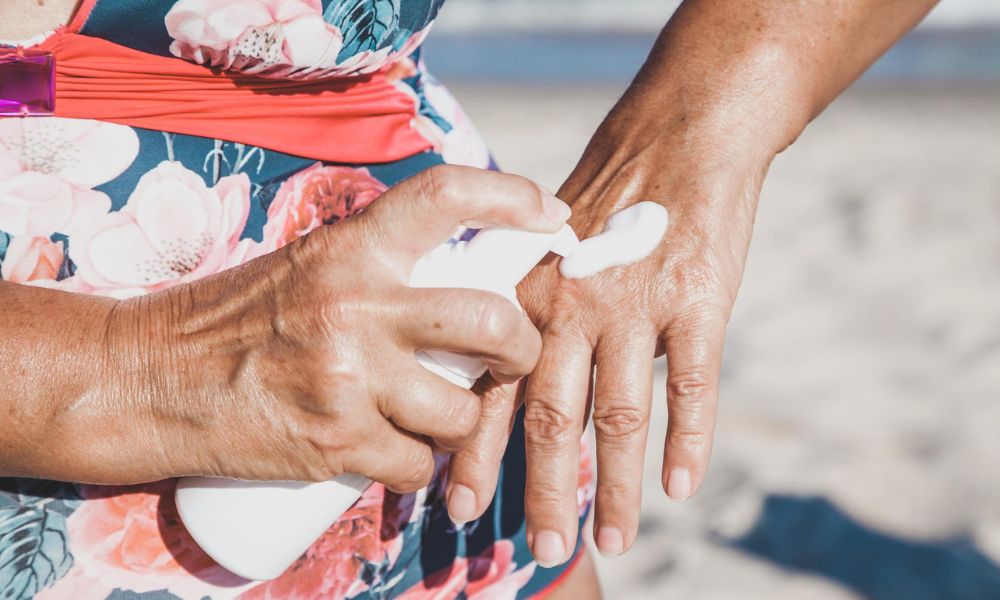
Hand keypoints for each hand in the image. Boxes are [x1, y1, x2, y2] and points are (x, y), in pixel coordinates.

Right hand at [71, 166, 570, 486]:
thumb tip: (463, 277)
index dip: (511, 197)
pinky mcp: (335, 441)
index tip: (551, 215)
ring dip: (464, 421)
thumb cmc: (234, 317)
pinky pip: (419, 464)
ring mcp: (349, 377)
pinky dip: (421, 468)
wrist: (151, 378)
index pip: (445, 197)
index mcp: (352, 248)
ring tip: (437, 414)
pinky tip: (400, 456)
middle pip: (492, 323)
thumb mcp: (309, 267)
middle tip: (512, 356)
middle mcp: (357, 306)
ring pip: (462, 410)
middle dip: (522, 347)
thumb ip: (378, 267)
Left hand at [446, 111, 766, 562]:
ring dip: (619, 486)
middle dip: (545, 490)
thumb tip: (499, 380)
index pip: (491, 387)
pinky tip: (684, 485)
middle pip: (554, 417)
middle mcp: (574, 307)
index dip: (473, 453)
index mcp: (528, 296)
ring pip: (621, 414)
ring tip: (617, 539)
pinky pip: (694, 384)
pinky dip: (689, 439)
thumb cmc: (604, 197)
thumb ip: (522, 310)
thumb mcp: (540, 244)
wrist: (680, 136)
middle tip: (542, 549)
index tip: (459, 508)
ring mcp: (637, 306)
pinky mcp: (698, 302)